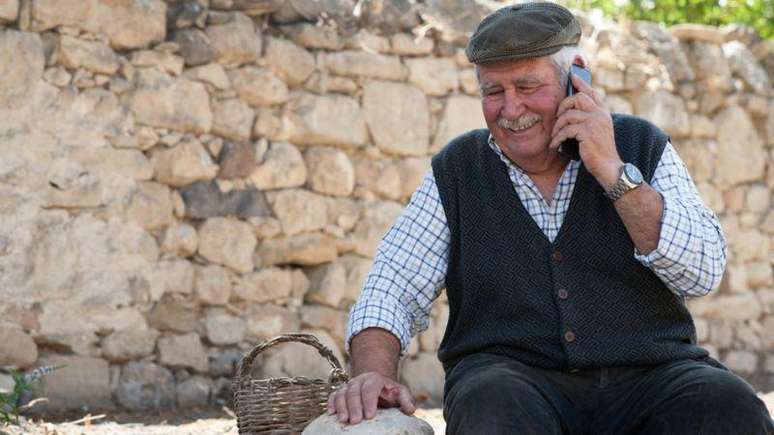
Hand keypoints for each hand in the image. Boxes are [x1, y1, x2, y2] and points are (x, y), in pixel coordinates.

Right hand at [327, 372, 415, 424]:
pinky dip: (331, 403)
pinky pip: (333, 395)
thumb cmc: (390, 392)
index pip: (371, 388)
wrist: (377, 384)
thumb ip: (405, 400)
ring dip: (341, 406)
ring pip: (342, 393)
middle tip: (355, 421)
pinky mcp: (341, 391)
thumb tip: (410, 410)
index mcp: (375, 379)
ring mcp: (349, 385)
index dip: (369, 401)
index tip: (370, 416)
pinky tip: (331, 414)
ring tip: (343, 420)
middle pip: (354, 391)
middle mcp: (360, 380)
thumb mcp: (400, 393)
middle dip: (354, 406)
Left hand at [549, 73, 622, 188]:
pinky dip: (558, 138)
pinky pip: (566, 129)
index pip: (591, 92)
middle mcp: (600, 114)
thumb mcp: (595, 131)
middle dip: (563, 106)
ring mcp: (595, 122)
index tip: (572, 75)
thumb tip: (570, 111)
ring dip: (558, 126)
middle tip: (556, 118)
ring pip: (569, 114)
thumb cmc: (598, 150)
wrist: (608, 167)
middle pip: (578, 98)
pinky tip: (554, 145)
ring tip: (554, 136)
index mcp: (603, 112)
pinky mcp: (588, 133)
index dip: (581, 82)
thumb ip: (587, 119)